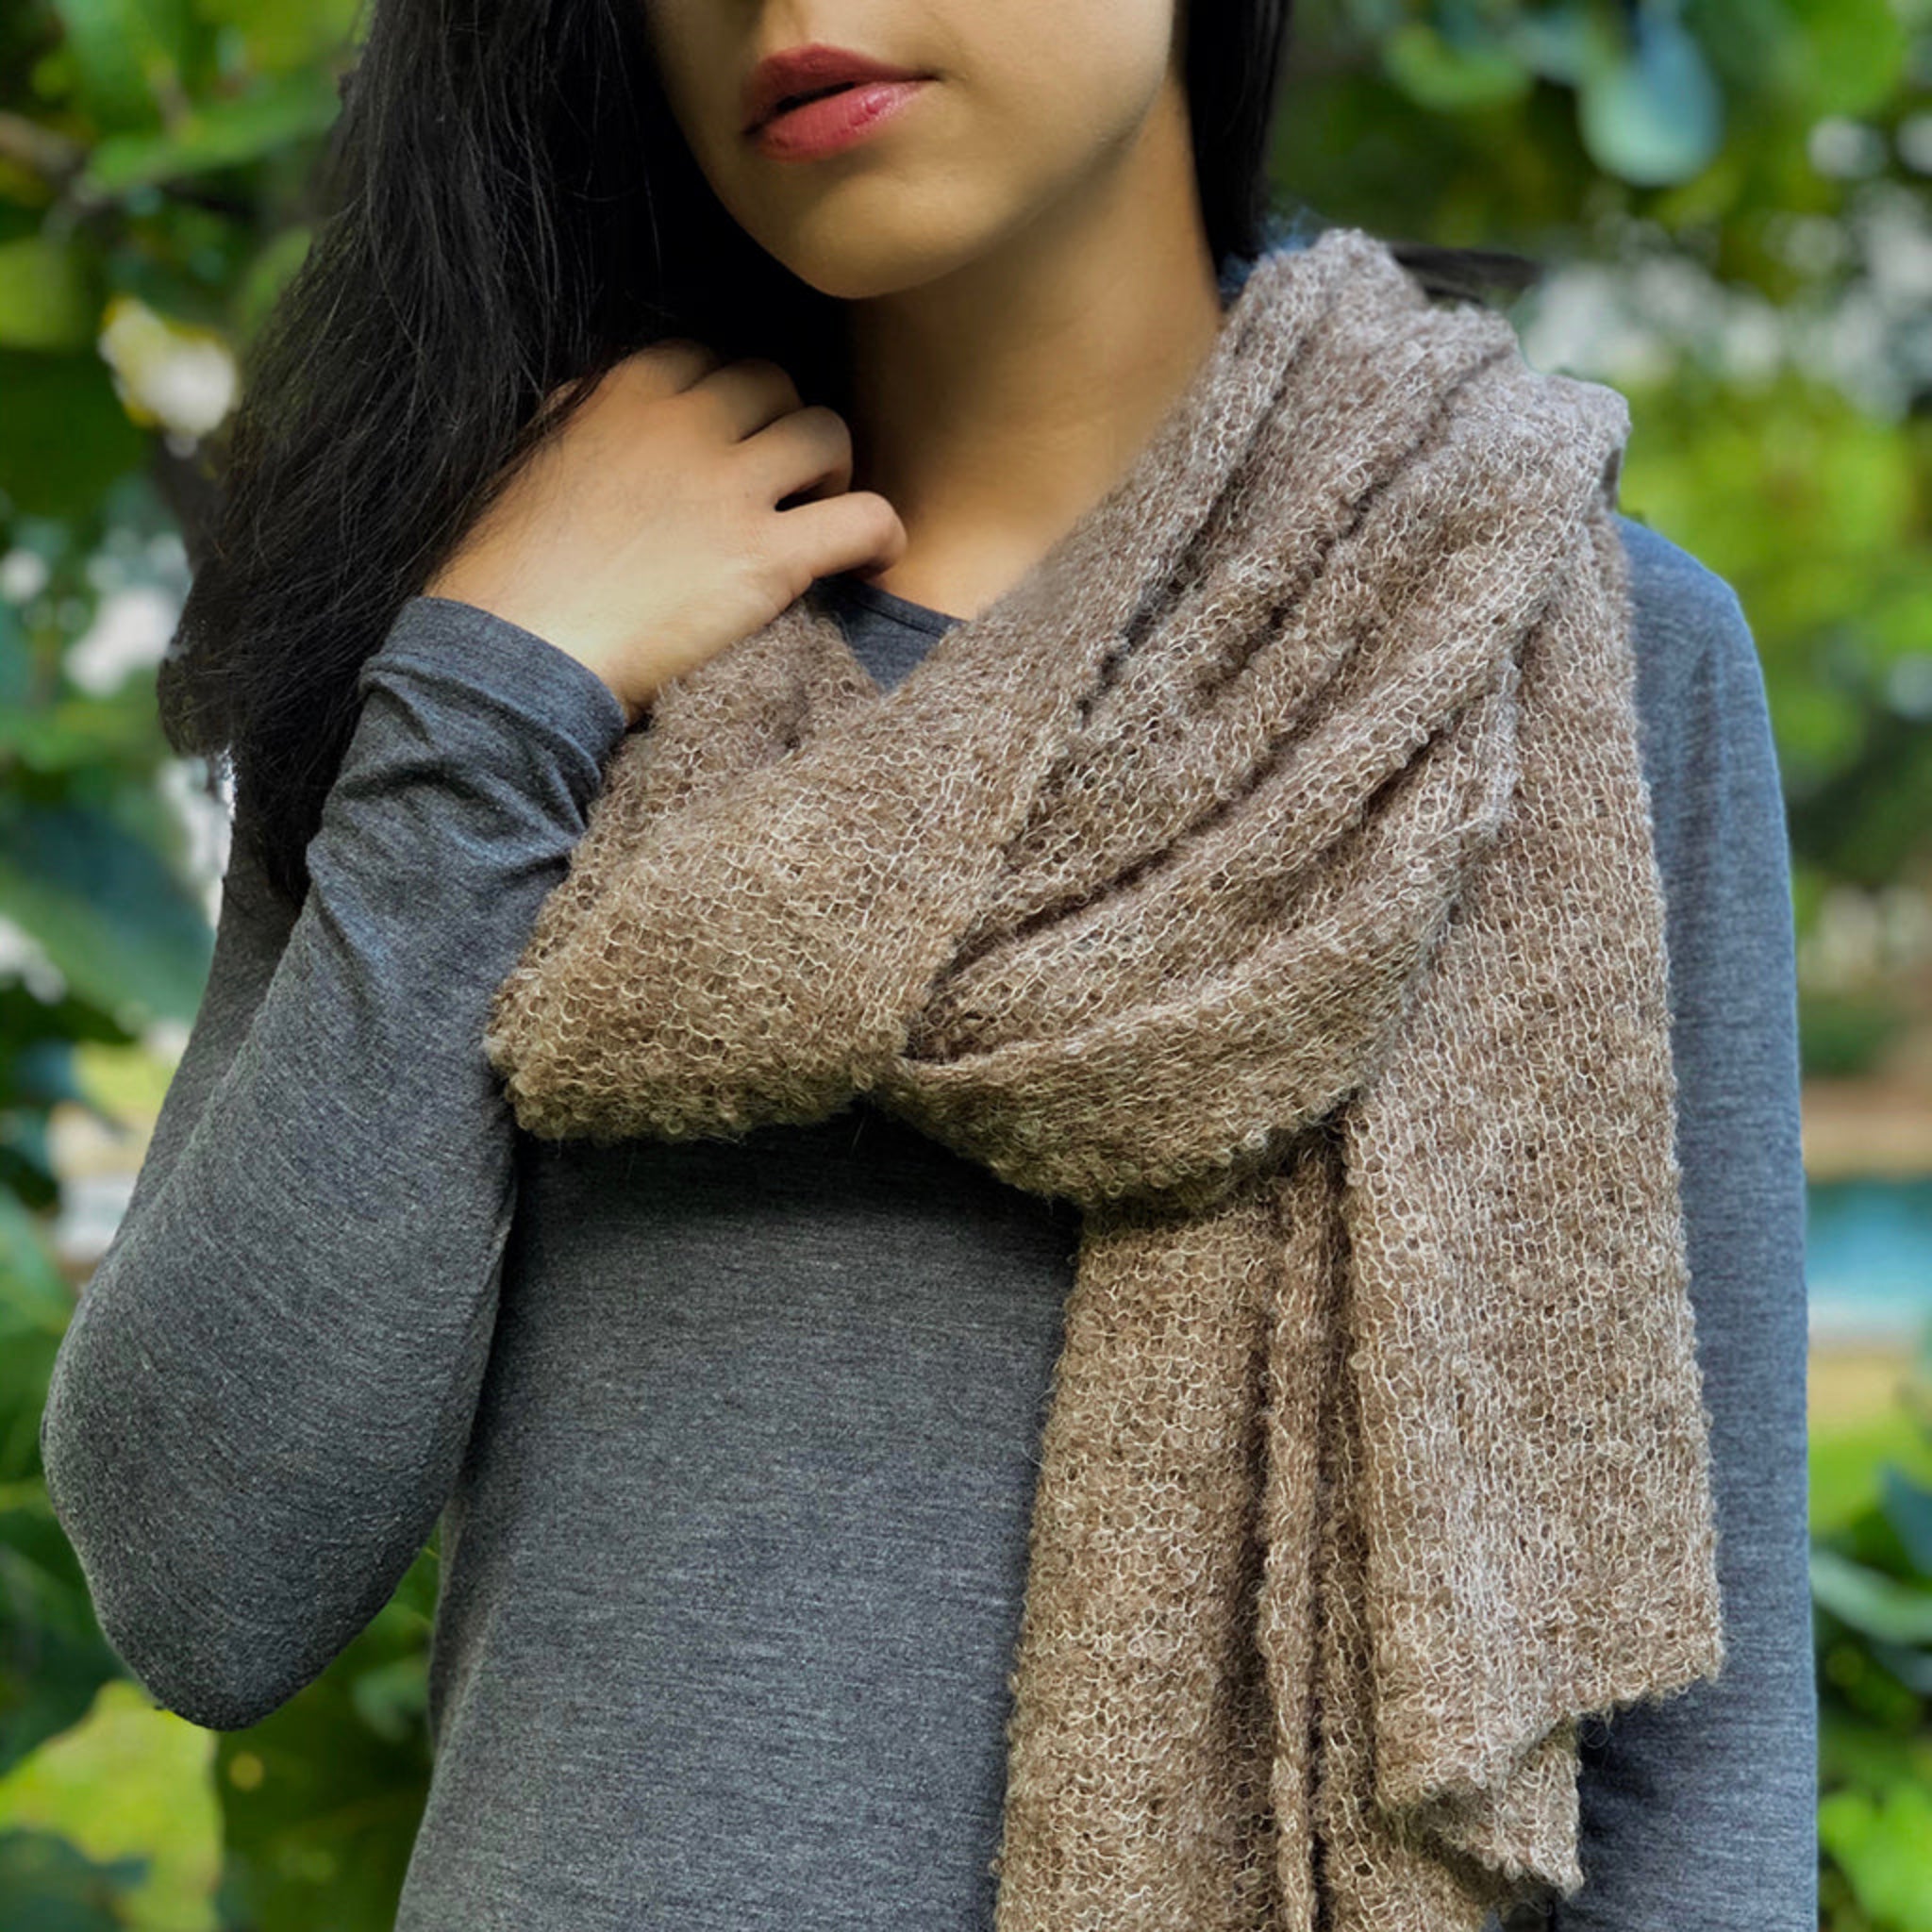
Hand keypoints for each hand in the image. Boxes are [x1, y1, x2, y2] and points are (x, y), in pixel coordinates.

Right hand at [422, 341, 906, 725]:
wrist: (512, 656)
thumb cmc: (507, 576)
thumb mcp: (533, 458)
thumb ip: (584, 419)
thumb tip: (613, 410)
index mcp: (623, 391)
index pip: (708, 360)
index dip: (729, 406)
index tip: (726, 448)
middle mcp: (683, 423)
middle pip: (774, 384)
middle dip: (782, 428)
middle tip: (777, 487)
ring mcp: (728, 488)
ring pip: (827, 433)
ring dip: (832, 472)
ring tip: (816, 518)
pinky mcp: (765, 559)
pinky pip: (864, 517)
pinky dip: (882, 534)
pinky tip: (872, 559)